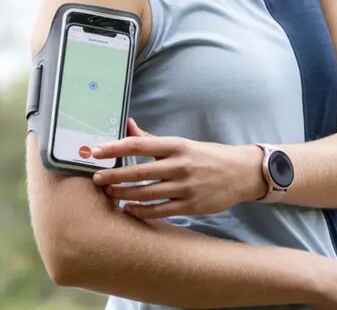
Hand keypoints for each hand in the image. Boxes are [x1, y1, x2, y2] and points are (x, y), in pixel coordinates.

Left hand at [90, 118, 264, 218]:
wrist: (240, 173)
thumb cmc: (206, 156)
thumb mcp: (181, 143)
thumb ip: (152, 139)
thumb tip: (127, 124)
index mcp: (176, 146)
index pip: (139, 145)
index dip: (115, 148)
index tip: (96, 152)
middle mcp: (180, 165)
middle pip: (139, 172)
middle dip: (114, 176)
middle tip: (96, 178)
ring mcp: (185, 187)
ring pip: (147, 194)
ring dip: (124, 194)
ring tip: (109, 193)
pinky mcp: (190, 205)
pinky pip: (160, 211)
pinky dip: (141, 211)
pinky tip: (129, 209)